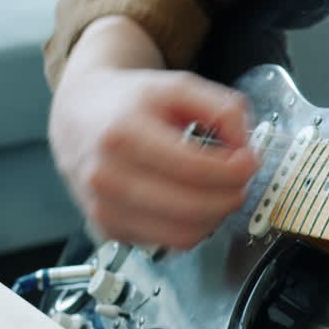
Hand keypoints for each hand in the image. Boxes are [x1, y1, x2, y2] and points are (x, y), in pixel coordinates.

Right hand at [48, 18, 256, 248]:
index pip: (193, 169)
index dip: (233, 171)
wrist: (78, 116)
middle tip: (240, 180)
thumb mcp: (177, 87)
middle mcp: (107, 176)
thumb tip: (246, 147)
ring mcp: (105, 208)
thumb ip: (222, 108)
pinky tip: (191, 201)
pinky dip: (191, 226)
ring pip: (183, 235)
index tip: (250, 162)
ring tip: (218, 192)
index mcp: (122, 134)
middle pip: (192, 207)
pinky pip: (168, 242)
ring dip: (215, 217)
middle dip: (231, 196)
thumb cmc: (127, 102)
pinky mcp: (108, 229)